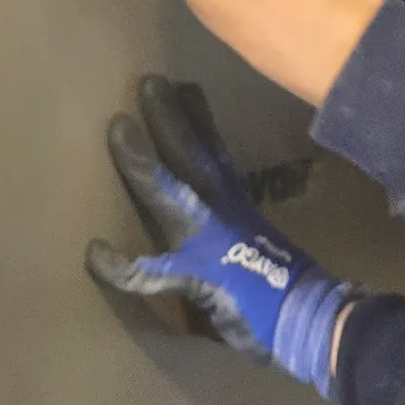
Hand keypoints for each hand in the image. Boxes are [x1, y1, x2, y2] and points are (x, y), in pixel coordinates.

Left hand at [86, 76, 349, 394]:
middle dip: (169, 119)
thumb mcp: (258, 251)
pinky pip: (149, 272)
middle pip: (191, 156)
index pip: (216, 154)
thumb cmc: (288, 297)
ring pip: (167, 193)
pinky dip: (121, 265)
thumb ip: (234, 236)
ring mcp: (208, 241)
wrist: (310, 321)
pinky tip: (94, 253)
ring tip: (118, 127)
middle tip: (149, 82)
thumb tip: (222, 234)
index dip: (200, 121)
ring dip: (142, 161)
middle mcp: (222, 214)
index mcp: (237, 209)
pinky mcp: (197, 276)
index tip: (187, 87)